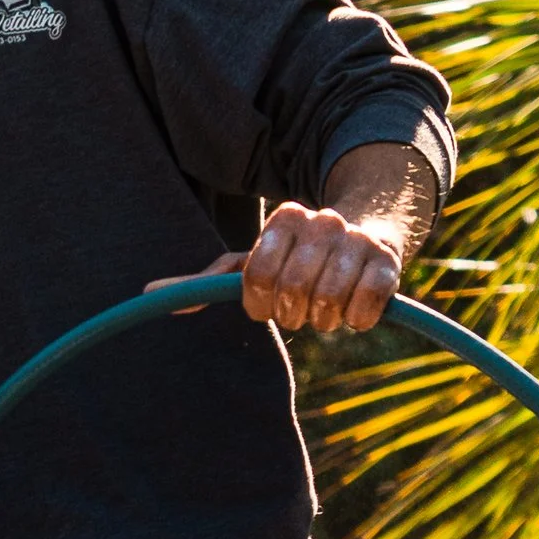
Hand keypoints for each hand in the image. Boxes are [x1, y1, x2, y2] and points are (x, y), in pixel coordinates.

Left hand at [147, 207, 402, 335]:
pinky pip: (365, 307)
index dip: (258, 303)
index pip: (257, 275)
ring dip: (322, 321)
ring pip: (329, 303)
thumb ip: (205, 280)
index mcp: (285, 217)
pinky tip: (353, 312)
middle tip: (297, 312)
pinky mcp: (390, 264)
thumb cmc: (296, 258)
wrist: (369, 234)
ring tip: (325, 310)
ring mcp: (359, 240)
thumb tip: (148, 292)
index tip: (265, 306)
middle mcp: (323, 221)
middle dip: (290, 314)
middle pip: (293, 291)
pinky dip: (355, 321)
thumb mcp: (252, 262)